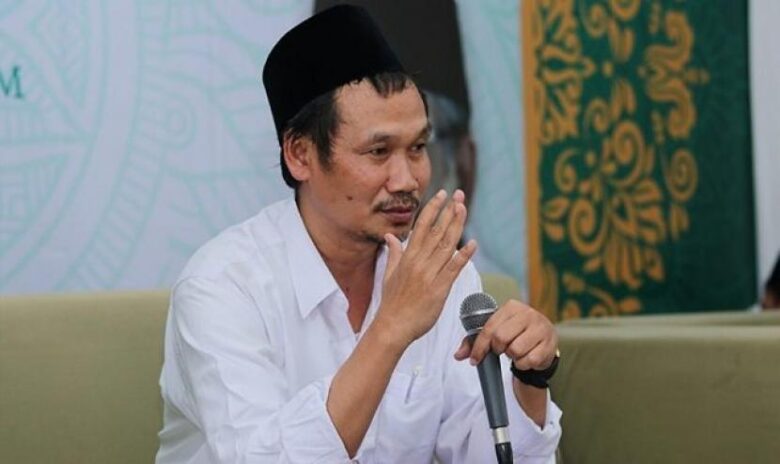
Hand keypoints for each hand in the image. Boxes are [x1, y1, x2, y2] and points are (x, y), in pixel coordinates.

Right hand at [373, 189, 476, 346]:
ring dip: (456, 226)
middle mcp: (419, 262)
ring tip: (464, 209)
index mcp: (408, 257)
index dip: (432, 208)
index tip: (442, 194)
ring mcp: (430, 274)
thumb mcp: (389, 274)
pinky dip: (463, 256)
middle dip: (448, 211)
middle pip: (437, 231)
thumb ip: (393, 253)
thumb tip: (390, 237)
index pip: (422, 226)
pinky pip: (453, 269)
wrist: (393, 326)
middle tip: (458, 194)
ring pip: (446, 245)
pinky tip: (472, 244)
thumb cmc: (392, 302)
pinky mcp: (440, 289)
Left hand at [454, 299, 557, 370]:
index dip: (479, 346)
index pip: (489, 328)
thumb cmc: (515, 333)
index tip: (474, 359)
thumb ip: (475, 342)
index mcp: (511, 307)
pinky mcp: (549, 344)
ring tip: (515, 351)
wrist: (543, 339)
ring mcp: (541, 328)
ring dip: (512, 357)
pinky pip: (529, 361)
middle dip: (498, 349)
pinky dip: (523, 364)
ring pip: (515, 350)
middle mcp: (528, 313)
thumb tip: (458, 355)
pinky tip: (526, 357)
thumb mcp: (495, 331)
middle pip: (501, 338)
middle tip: (502, 350)